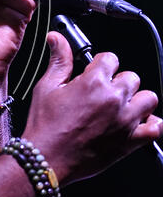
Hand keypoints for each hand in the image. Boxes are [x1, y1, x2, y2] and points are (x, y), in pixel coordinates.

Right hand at [23, 31, 162, 185]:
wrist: (47, 157)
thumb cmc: (45, 125)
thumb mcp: (46, 87)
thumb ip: (58, 60)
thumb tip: (57, 39)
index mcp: (93, 83)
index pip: (110, 58)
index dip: (100, 63)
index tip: (95, 70)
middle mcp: (113, 99)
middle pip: (131, 77)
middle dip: (117, 81)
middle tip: (102, 92)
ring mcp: (125, 120)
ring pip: (149, 98)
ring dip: (136, 99)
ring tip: (120, 105)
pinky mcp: (131, 141)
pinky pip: (157, 128)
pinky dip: (151, 124)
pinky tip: (137, 122)